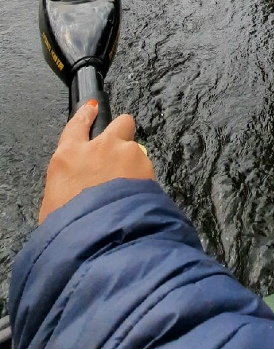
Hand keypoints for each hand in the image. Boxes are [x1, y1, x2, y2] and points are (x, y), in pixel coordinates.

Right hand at [39, 100, 155, 223]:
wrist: (100, 240)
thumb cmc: (68, 232)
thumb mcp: (52, 211)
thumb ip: (65, 191)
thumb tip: (73, 194)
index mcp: (67, 157)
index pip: (76, 126)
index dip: (85, 115)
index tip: (91, 108)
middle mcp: (97, 148)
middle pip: (118, 123)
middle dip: (122, 132)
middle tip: (120, 152)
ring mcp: (124, 153)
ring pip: (136, 147)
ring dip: (134, 163)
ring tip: (131, 190)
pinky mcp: (146, 166)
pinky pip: (147, 169)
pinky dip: (145, 181)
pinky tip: (140, 200)